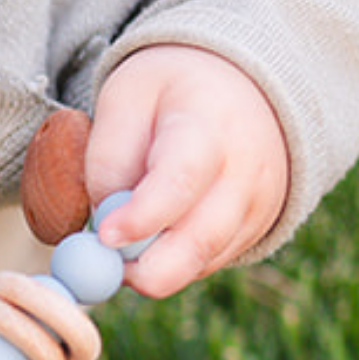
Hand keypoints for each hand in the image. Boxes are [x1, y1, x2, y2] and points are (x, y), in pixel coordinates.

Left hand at [83, 46, 291, 297]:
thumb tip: (103, 220)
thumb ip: (109, 157)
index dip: (141, 217)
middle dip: (144, 270)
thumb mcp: (125, 99)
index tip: (103, 236)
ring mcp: (257, 205)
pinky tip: (156, 231)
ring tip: (122, 239)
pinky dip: (173, 261)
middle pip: (200, 241)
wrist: (240, 89)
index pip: (181, 180)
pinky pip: (207, 263)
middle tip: (101, 265)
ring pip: (201, 261)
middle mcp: (245, 171)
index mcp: (209, 126)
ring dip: (153, 267)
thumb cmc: (169, 95)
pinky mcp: (256, 229)